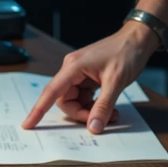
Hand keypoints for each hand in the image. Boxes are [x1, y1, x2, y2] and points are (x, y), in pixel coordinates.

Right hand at [21, 22, 157, 133]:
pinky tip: (110, 109)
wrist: (139, 39)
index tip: (28, 124)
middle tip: (102, 119)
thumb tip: (93, 127)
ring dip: (91, 111)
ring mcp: (81, 74)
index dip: (38, 110)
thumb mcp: (116, 81)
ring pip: (76, 101)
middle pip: (65, 100)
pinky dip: (95, 106)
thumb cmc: (126, 52)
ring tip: (112, 114)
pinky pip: (85, 97)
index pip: (51, 92)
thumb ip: (103, 106)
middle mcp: (73, 70)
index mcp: (73, 67)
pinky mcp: (89, 77)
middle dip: (81, 114)